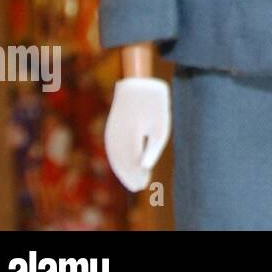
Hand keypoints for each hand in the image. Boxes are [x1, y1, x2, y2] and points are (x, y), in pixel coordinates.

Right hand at [104, 77, 170, 192]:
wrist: (137, 85)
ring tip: (132, 181)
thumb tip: (144, 167)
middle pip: (121, 162)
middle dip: (129, 176)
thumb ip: (153, 148)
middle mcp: (116, 137)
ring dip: (122, 170)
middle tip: (139, 186)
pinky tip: (124, 167)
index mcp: (129, 137)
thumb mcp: (161, 127)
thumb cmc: (154, 106)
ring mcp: (111, 134)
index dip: (136, 175)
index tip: (144, 184)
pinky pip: (113, 150)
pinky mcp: (110, 130)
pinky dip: (117, 161)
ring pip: (115, 157)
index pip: (131, 163)